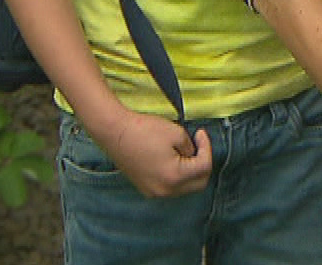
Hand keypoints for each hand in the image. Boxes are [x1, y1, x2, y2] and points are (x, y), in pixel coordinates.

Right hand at [91, 107, 213, 198]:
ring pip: (184, 186)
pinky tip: (172, 159)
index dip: (206, 148)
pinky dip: (176, 175)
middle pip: (198, 183)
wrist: (115, 132)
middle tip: (198, 145)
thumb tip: (193, 155)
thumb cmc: (144, 130)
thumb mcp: (177, 133)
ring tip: (183, 151)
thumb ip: (191, 147)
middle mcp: (165, 191)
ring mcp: (154, 192)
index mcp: (175, 177)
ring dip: (190, 171)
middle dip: (202, 164)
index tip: (200, 133)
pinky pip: (170, 186)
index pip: (204, 167)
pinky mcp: (146, 189)